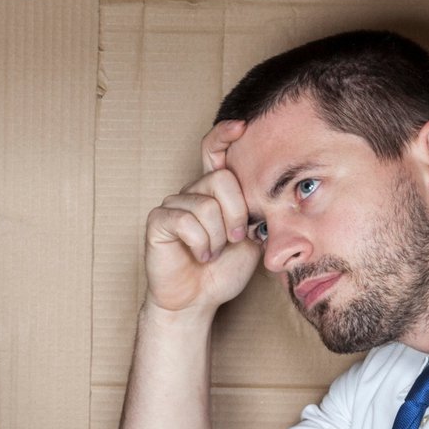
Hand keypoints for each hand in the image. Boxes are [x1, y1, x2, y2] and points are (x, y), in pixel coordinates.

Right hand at [142, 119, 260, 316]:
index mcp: (215, 191)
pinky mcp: (158, 222)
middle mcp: (193, 192)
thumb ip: (256, 214)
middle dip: (235, 214)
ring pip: (205, 205)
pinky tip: (200, 255)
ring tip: (213, 253)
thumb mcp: (252, 240)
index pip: (215, 149)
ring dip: (217, 236)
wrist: (197, 301)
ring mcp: (173, 205)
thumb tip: (270, 192)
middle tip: (234, 239)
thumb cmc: (223, 272)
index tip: (243, 126)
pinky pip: (185, 221)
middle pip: (221, 179)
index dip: (225, 134)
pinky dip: (199, 243)